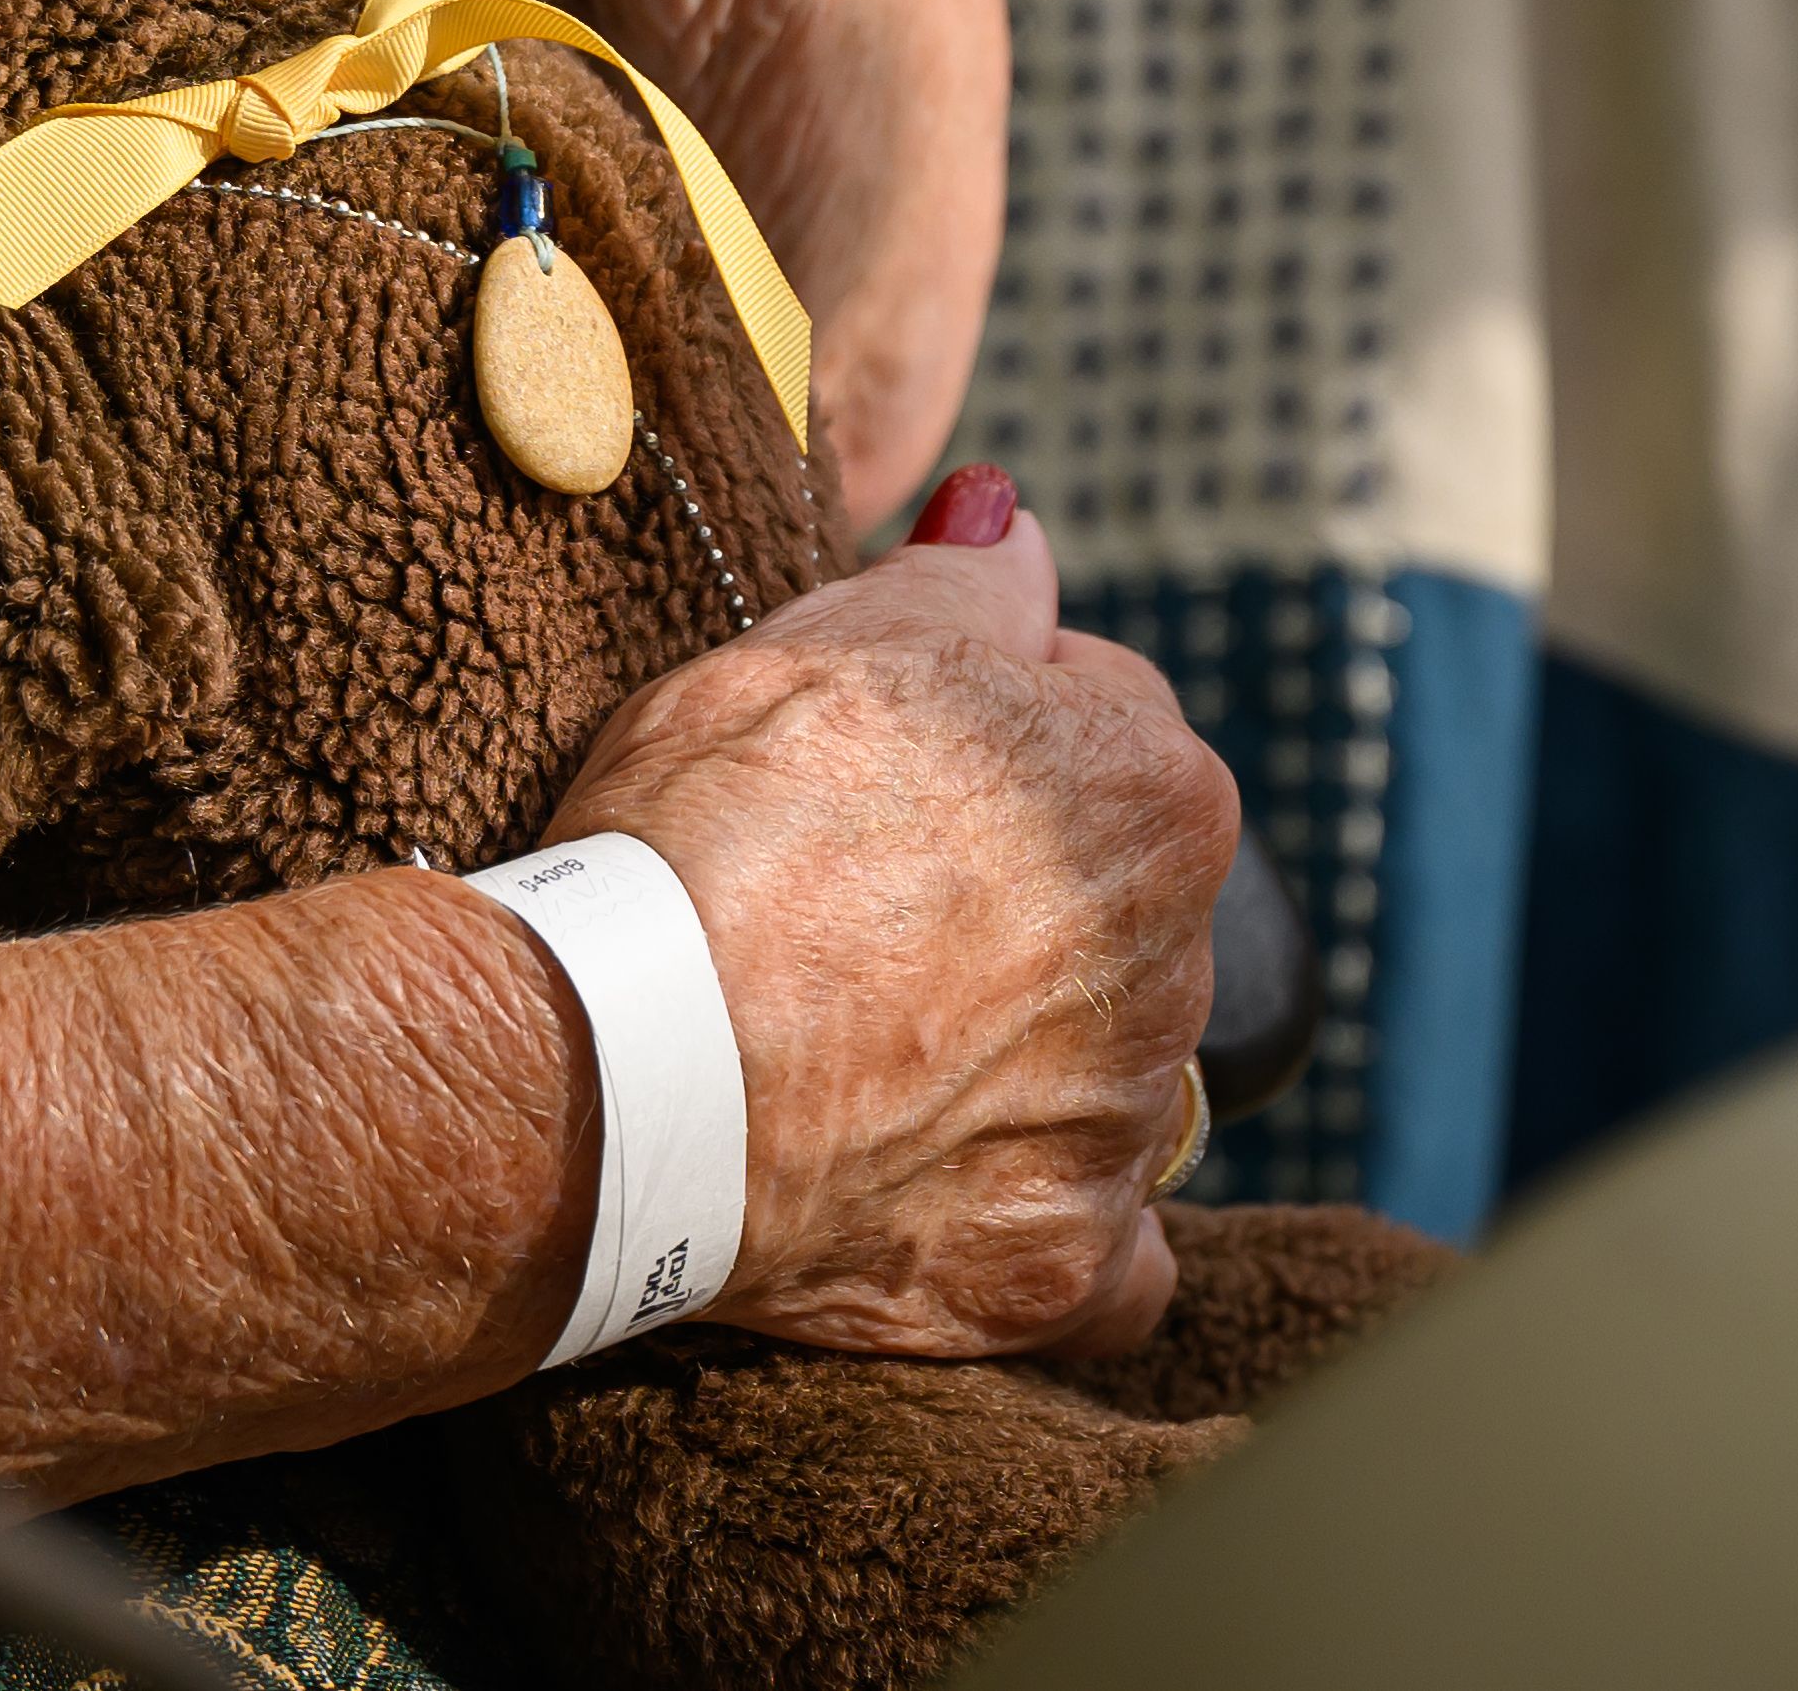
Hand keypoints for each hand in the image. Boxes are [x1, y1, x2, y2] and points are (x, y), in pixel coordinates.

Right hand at [546, 465, 1228, 1358]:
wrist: (621, 1062)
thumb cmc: (712, 829)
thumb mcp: (819, 643)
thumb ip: (959, 581)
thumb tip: (1016, 530)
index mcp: (1153, 796)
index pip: (1103, 721)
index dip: (977, 723)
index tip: (873, 757)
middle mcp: (1176, 966)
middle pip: (1105, 897)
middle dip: (1005, 888)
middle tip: (841, 893)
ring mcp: (1118, 1131)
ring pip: (1100, 1063)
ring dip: (1014, 1047)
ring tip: (849, 1034)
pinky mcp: (1055, 1267)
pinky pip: (1105, 1246)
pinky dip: (1038, 1211)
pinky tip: (939, 1178)